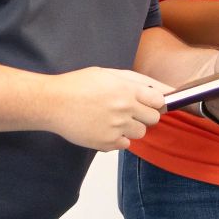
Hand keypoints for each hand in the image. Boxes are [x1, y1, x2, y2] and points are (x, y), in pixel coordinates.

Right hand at [45, 67, 170, 150]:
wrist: (52, 103)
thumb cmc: (77, 85)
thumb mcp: (108, 73)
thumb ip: (137, 80)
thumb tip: (165, 89)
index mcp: (126, 89)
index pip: (160, 100)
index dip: (155, 102)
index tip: (148, 102)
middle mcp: (124, 108)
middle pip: (153, 119)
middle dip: (144, 115)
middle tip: (127, 111)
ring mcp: (116, 127)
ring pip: (140, 133)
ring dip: (130, 128)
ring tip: (112, 120)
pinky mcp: (107, 142)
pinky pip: (124, 145)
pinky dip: (117, 139)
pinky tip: (103, 128)